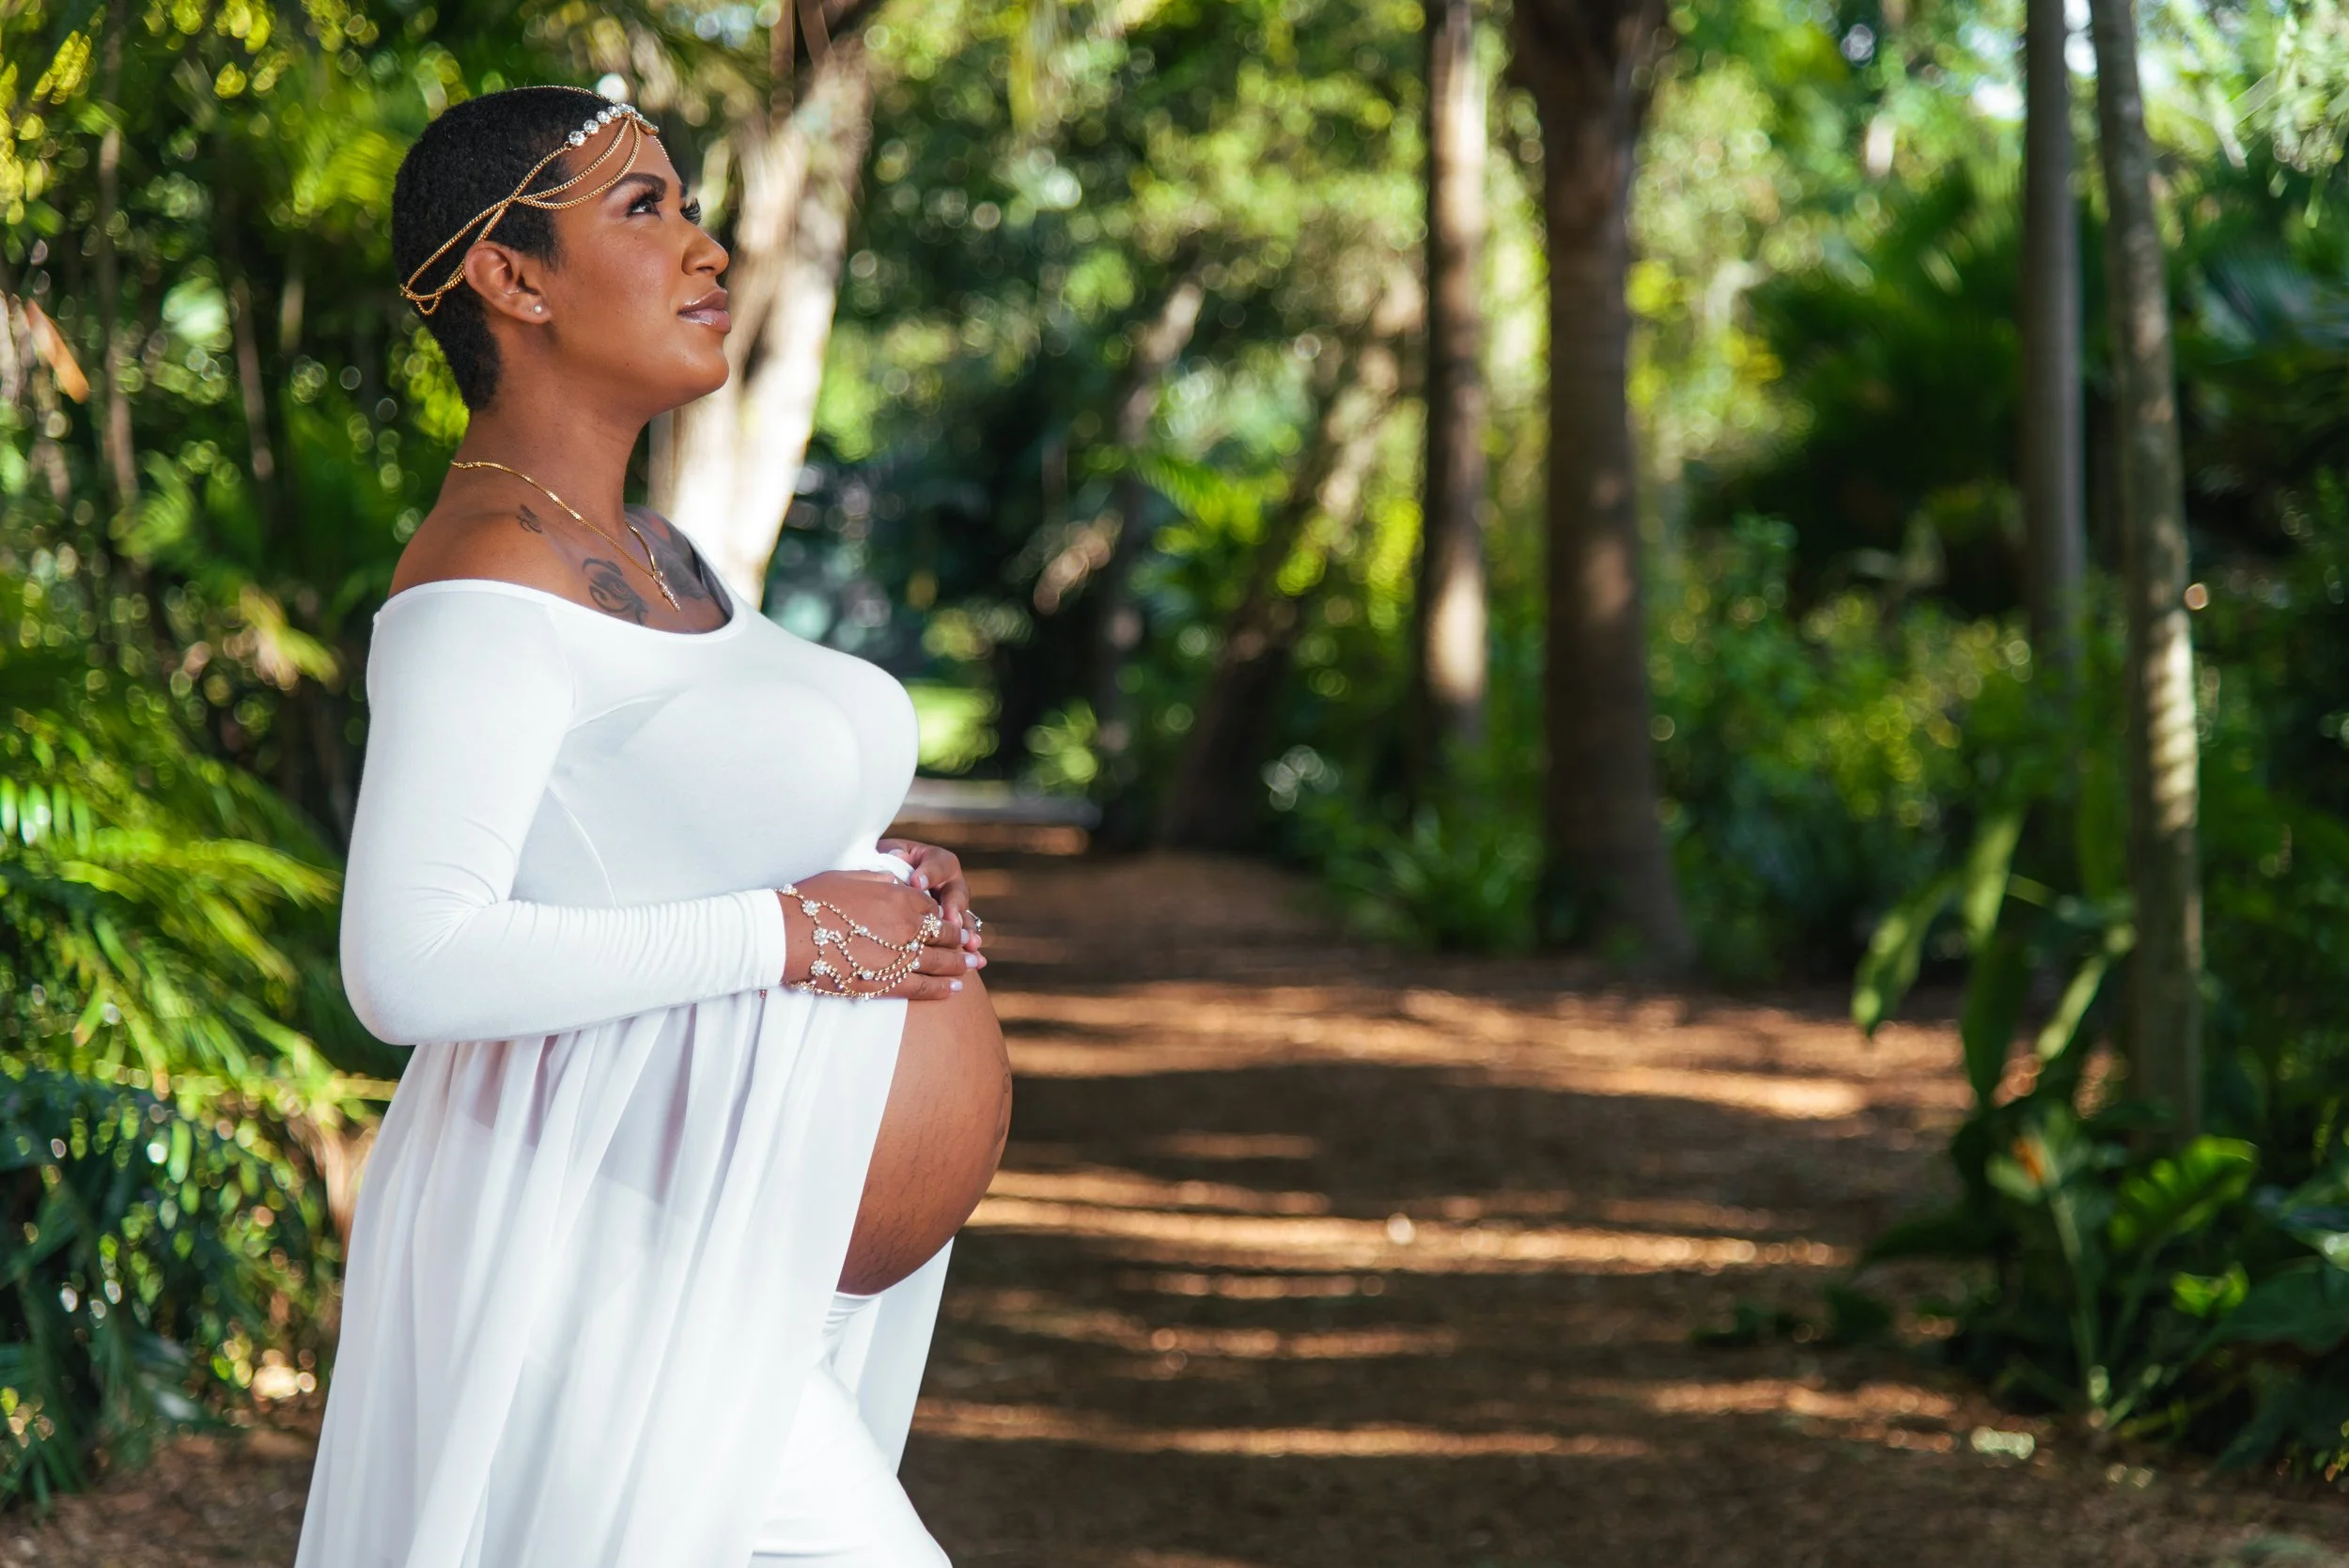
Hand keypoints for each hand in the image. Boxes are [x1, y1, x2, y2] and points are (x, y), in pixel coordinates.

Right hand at [775, 870, 973, 1000]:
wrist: (789, 934)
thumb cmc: (812, 901)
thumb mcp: (848, 876)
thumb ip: (877, 876)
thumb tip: (893, 875)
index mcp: (898, 896)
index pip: (931, 905)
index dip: (941, 913)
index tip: (948, 919)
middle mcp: (907, 924)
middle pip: (943, 932)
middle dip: (959, 938)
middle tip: (970, 944)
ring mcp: (901, 955)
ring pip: (941, 961)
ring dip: (960, 964)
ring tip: (972, 965)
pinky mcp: (889, 982)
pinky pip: (925, 986)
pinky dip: (943, 988)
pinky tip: (955, 989)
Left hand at [878, 838, 982, 954]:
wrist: (883, 888)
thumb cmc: (883, 866)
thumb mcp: (885, 855)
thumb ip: (891, 855)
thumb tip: (896, 856)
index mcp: (936, 861)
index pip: (937, 865)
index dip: (929, 874)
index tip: (916, 883)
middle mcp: (950, 883)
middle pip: (957, 894)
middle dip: (953, 907)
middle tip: (948, 918)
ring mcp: (953, 907)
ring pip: (964, 918)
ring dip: (967, 932)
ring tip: (970, 944)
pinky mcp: (952, 929)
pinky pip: (963, 939)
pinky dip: (969, 950)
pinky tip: (977, 962)